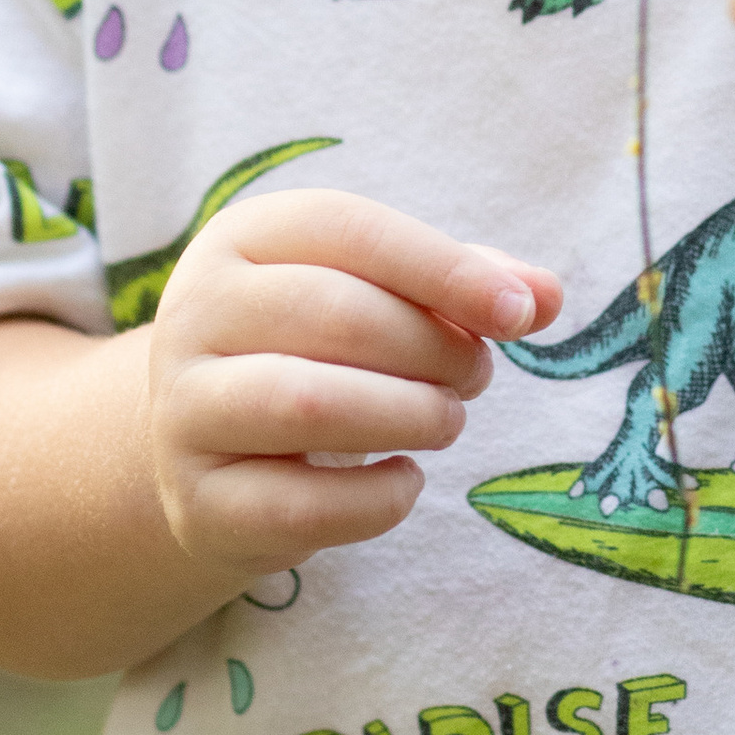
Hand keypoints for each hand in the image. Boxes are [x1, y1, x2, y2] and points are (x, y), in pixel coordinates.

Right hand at [146, 189, 561, 576]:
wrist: (207, 453)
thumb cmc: (312, 352)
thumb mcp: (375, 296)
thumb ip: (462, 285)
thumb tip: (548, 296)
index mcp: (241, 238)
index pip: (349, 229)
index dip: (444, 268)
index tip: (520, 312)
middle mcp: (194, 313)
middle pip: (336, 314)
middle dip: (434, 349)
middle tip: (476, 377)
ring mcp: (185, 410)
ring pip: (310, 404)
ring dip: (411, 415)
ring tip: (446, 422)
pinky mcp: (199, 501)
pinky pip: (305, 505)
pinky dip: (380, 498)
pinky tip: (406, 480)